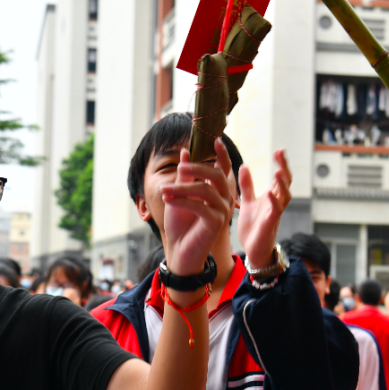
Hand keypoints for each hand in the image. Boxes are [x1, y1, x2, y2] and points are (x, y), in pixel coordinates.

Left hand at [161, 140, 234, 277]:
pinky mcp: (216, 223)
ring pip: (206, 190)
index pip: (223, 168)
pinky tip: (168, 199)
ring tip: (164, 190)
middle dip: (197, 169)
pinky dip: (181, 201)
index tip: (215, 139)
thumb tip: (185, 153)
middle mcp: (224, 199)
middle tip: (180, 168)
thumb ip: (184, 176)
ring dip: (182, 188)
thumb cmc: (180, 223)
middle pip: (217, 175)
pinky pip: (200, 206)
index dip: (222, 154)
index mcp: (217, 190)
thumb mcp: (179, 194)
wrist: (178, 250)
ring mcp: (222, 211)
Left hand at [237, 149, 291, 268]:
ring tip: (278, 171)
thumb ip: (247, 185)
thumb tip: (244, 165)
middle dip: (285, 167)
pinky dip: (275, 201)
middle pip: (286, 182)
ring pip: (286, 196)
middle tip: (281, 153)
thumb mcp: (247, 202)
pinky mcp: (270, 224)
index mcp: (272, 196)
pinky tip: (270, 192)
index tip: (279, 150)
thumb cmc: (253, 227)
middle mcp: (276, 202)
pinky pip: (276, 211)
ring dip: (282, 184)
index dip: (282, 163)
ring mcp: (275, 213)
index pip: (280, 176)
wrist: (252, 250)